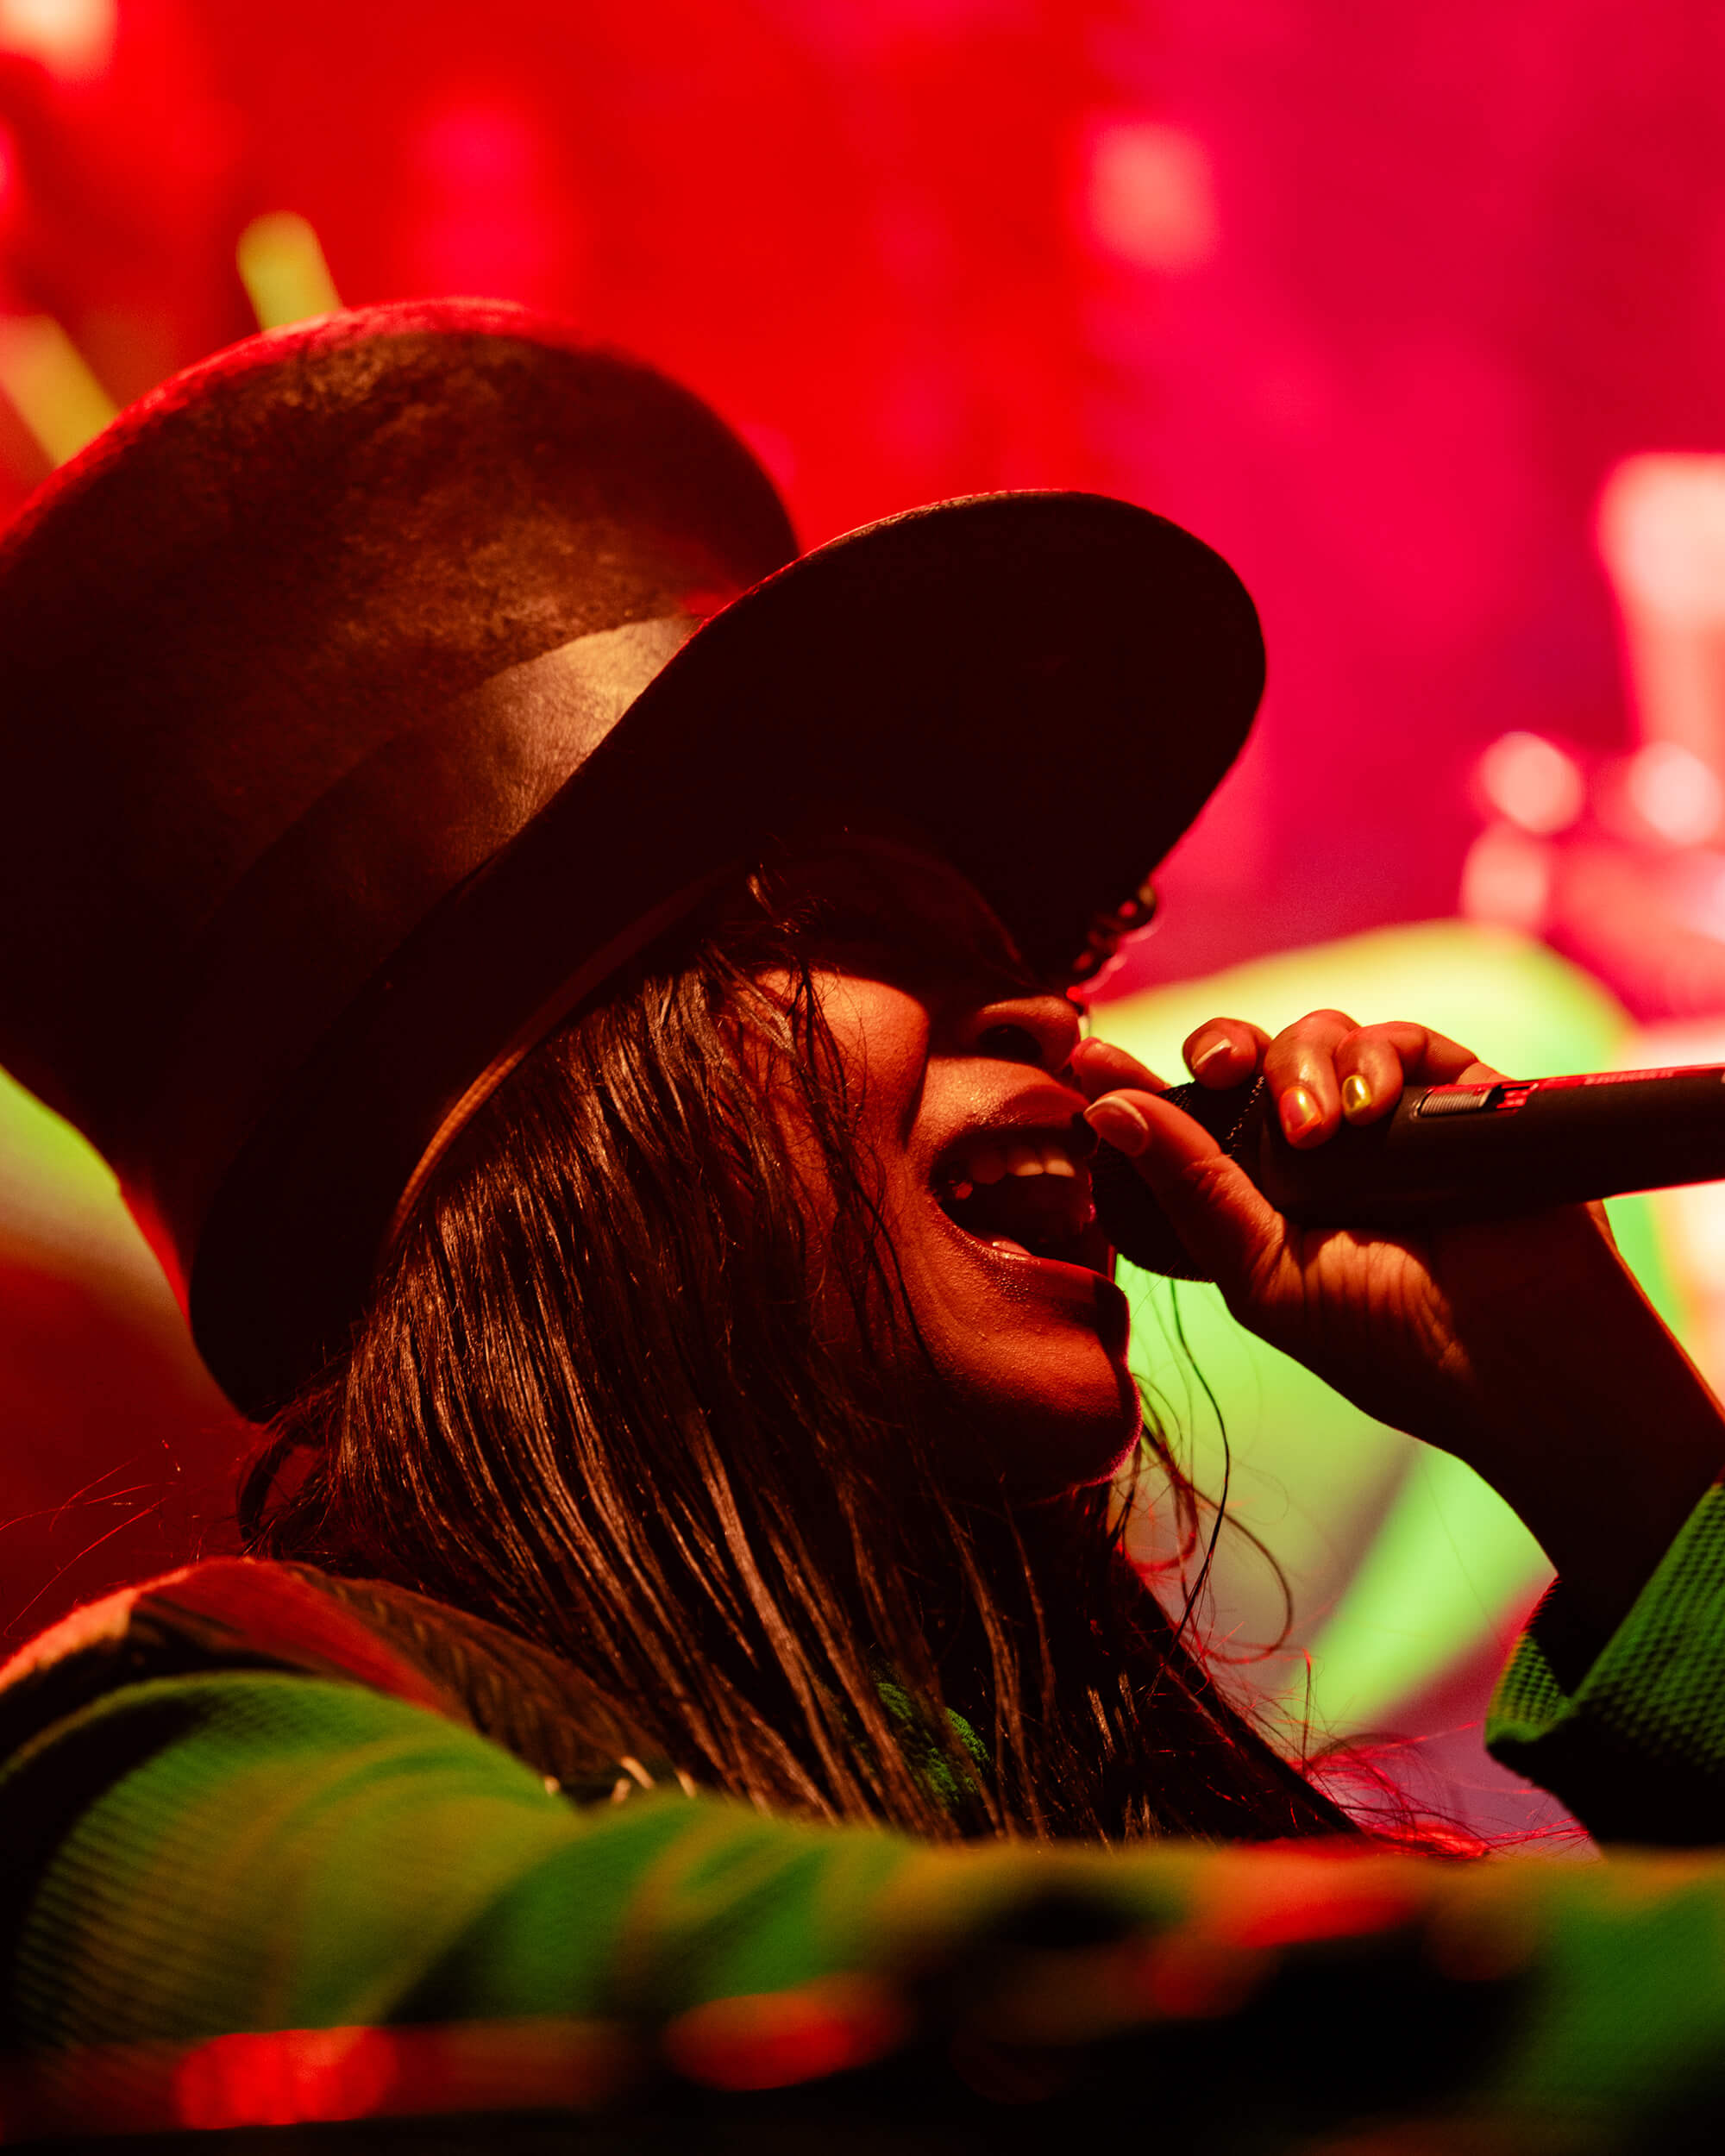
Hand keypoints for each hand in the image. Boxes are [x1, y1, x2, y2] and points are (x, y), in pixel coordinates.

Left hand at [1073, 1013, 1724, 1635]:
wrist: (1519, 1363)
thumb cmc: (1381, 1340)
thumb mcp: (1259, 1270)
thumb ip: (1188, 1186)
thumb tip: (1103, 1105)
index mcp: (1258, 1194)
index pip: (1192, 1116)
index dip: (1147, 1081)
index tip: (1090, 1056)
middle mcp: (1318, 1150)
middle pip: (1250, 1057)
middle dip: (1226, 1047)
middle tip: (1221, 1068)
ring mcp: (1389, 1120)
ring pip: (1320, 1038)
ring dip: (1307, 1063)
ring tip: (1323, 1129)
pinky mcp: (1459, 1097)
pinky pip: (1403, 1039)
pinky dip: (1379, 1057)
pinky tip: (1372, 1107)